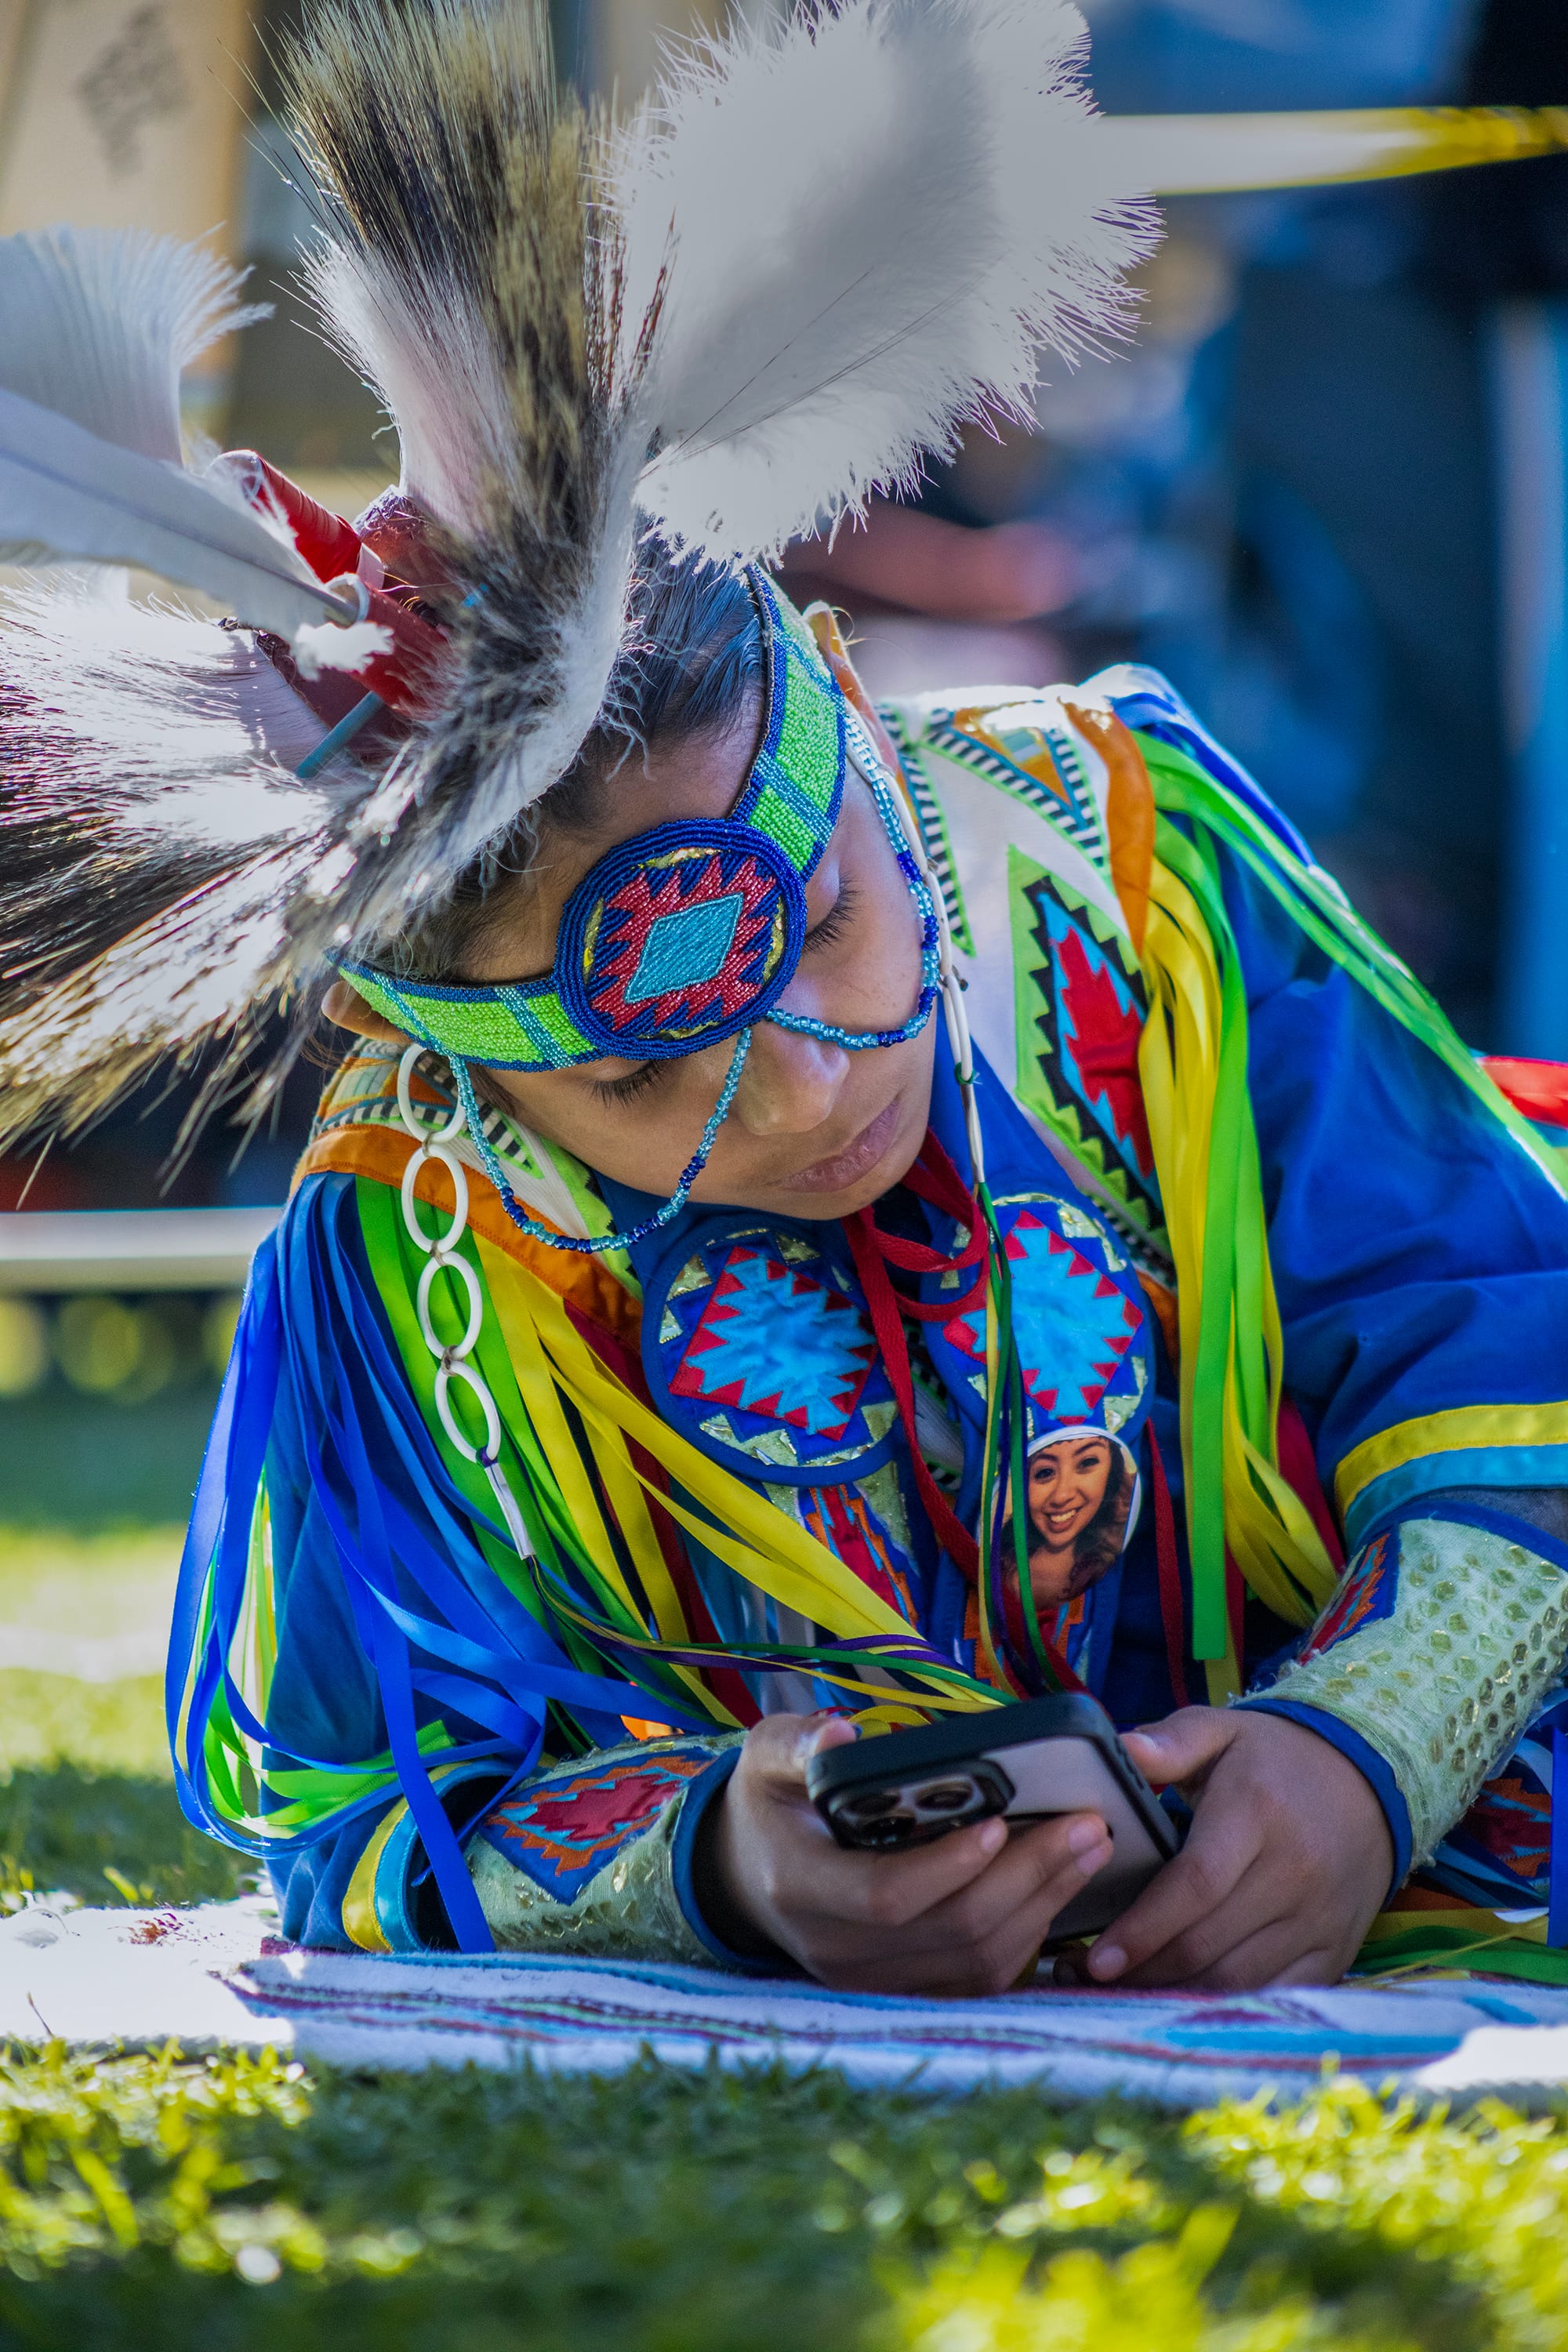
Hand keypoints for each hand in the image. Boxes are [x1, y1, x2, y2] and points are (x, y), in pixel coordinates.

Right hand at [701, 1712, 1113, 1994]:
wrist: (750, 1876)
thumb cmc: (773, 1802)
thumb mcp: (767, 1757)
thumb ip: (798, 1744)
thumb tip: (840, 1736)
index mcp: (800, 1887)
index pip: (885, 1897)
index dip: (949, 1867)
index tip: (1003, 1823)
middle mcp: (835, 1951)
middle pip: (951, 1931)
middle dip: (1029, 1878)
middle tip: (1089, 1826)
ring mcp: (872, 1982)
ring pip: (976, 1961)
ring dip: (1044, 1906)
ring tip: (1091, 1847)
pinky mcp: (905, 1991)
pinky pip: (980, 1978)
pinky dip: (1029, 1934)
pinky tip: (1059, 1886)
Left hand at [1079, 1708, 1393, 1991]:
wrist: (1368, 1783)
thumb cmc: (1272, 1759)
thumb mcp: (1221, 1732)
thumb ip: (1170, 1740)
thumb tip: (1120, 1748)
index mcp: (1257, 1813)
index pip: (1196, 1883)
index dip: (1144, 1927)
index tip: (1096, 1957)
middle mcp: (1295, 1872)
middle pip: (1209, 1942)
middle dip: (1144, 1970)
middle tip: (1088, 1979)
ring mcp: (1319, 1919)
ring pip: (1237, 1978)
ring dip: (1175, 1994)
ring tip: (1120, 1994)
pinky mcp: (1335, 1952)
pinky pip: (1273, 1994)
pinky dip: (1224, 2004)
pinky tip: (1179, 2002)